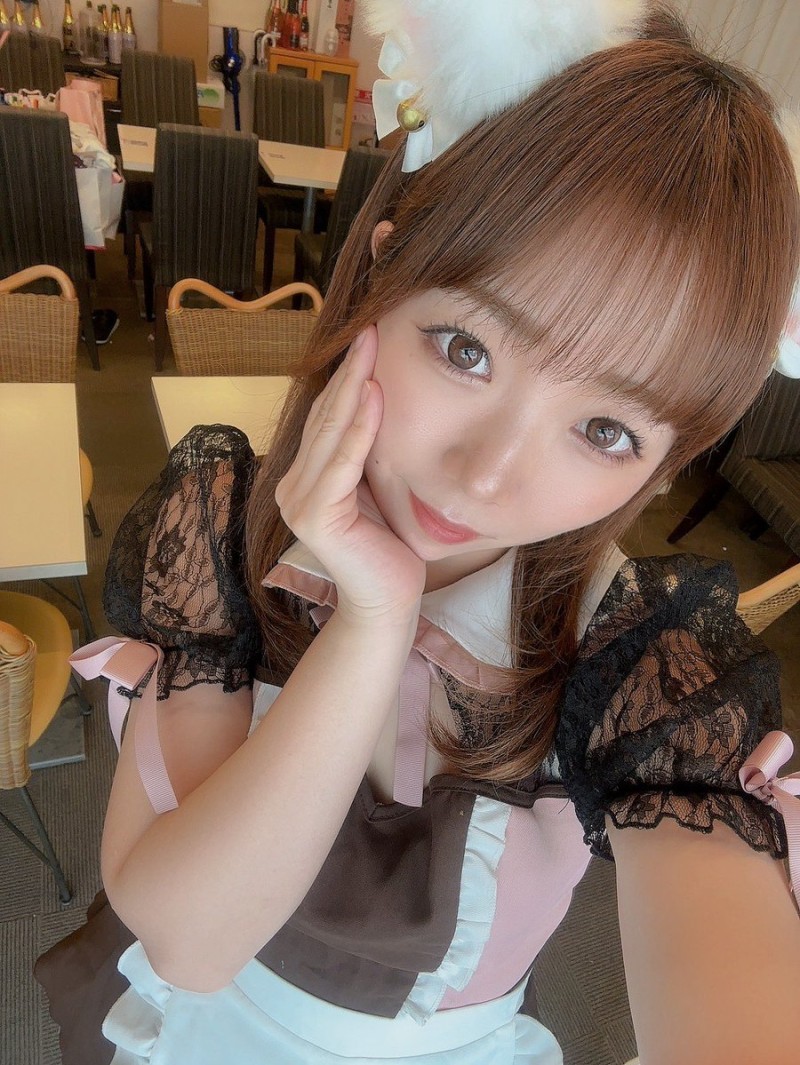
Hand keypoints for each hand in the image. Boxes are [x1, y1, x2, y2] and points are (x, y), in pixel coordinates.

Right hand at [275, 327, 425, 621]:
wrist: (389, 599)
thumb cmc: (388, 545)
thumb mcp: (375, 486)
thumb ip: (364, 451)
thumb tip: (377, 395)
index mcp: (303, 478)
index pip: (325, 418)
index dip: (345, 377)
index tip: (368, 338)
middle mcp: (292, 486)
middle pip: (324, 418)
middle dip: (349, 371)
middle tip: (371, 328)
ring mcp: (298, 502)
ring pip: (331, 433)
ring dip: (353, 387)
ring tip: (371, 348)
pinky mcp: (316, 518)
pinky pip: (344, 463)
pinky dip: (361, 428)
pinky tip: (375, 395)